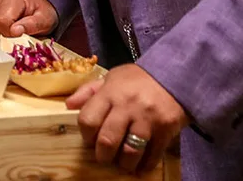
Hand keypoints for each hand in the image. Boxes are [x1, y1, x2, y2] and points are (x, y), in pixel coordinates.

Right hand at [0, 0, 57, 37]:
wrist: (37, 4)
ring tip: (10, 30)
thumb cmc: (41, 11)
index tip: (20, 35)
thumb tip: (15, 31)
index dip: (10, 33)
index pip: (2, 20)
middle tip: (16, 34)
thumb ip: (31, 25)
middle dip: (3, 35)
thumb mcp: (44, 19)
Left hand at [66, 63, 189, 174]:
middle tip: (103, 157)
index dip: (85, 134)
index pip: (88, 119)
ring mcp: (147, 119)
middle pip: (108, 140)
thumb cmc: (137, 79)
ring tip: (122, 163)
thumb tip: (68, 105)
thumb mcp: (110, 77)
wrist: (174, 76)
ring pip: (130, 152)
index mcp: (110, 92)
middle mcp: (127, 106)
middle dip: (102, 155)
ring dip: (124, 163)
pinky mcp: (165, 129)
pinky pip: (152, 155)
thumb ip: (88, 91)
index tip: (89, 139)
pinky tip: (140, 165)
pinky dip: (144, 165)